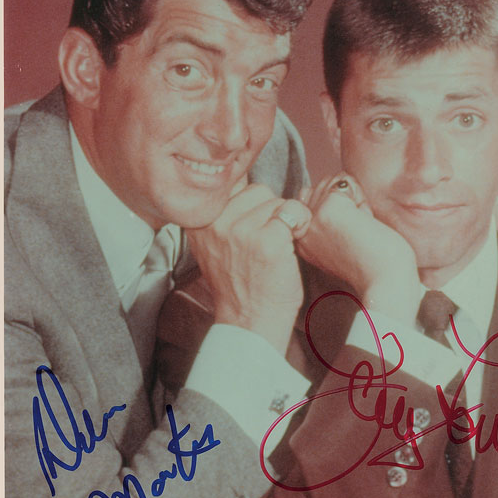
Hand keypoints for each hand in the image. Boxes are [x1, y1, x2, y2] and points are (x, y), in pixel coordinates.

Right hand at [185, 183, 310, 354]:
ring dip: (285, 220)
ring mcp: (241, 231)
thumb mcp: (216, 245)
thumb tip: (240, 175)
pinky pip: (293, 213)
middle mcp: (215, 223)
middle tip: (264, 241)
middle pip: (258, 190)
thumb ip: (223, 214)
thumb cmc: (240, 284)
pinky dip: (299, 227)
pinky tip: (288, 249)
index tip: (254, 219)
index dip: (250, 199)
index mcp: (198, 221)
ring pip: (277, 200)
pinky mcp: (268, 240)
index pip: (230, 183)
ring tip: (275, 247)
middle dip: (269, 211)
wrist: (250, 322)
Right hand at [296, 174, 420, 325]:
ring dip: (354, 199)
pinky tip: (366, 222)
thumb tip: (333, 183)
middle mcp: (303, 230)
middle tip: (356, 234)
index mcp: (302, 240)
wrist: (386, 282)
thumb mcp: (340, 241)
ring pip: (332, 181)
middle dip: (345, 202)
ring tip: (360, 229)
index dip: (338, 210)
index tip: (348, 239)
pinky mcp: (329, 209)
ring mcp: (313, 218)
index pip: (309, 198)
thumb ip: (328, 218)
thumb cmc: (374, 264)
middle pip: (321, 186)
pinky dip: (362, 197)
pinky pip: (346, 180)